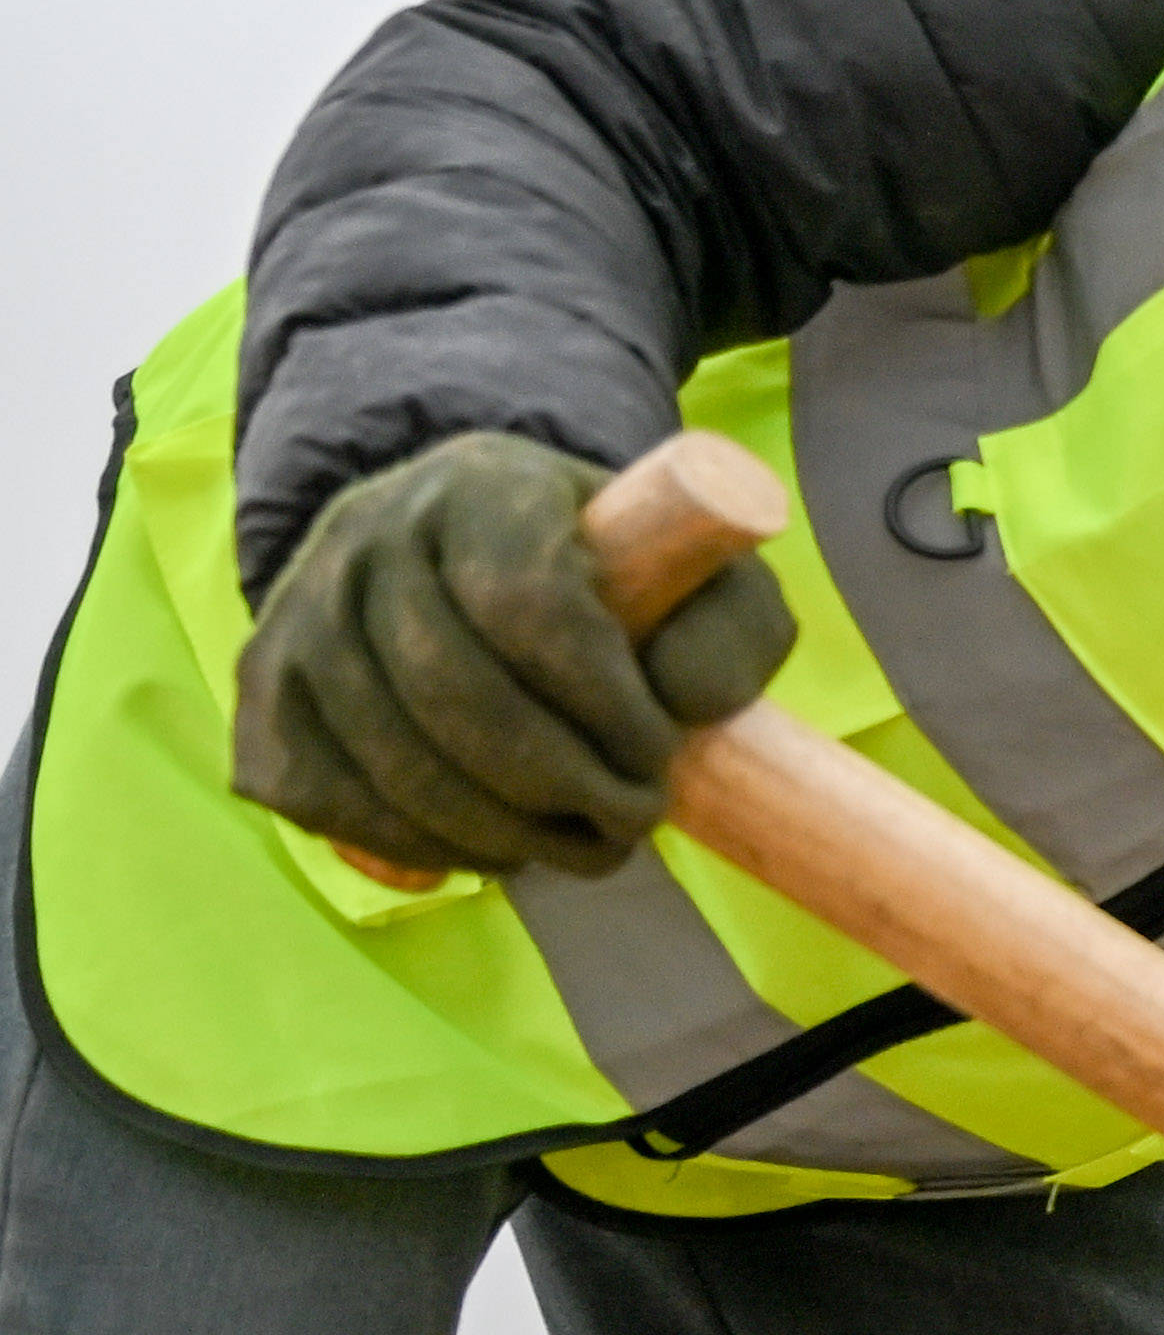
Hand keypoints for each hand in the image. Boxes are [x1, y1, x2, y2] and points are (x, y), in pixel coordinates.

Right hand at [231, 433, 798, 883]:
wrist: (465, 549)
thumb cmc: (610, 573)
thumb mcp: (704, 575)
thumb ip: (728, 628)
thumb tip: (679, 706)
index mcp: (484, 485)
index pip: (527, 603)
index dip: (601, 704)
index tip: (661, 758)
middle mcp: (371, 532)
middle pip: (451, 692)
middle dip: (557, 785)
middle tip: (631, 825)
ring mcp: (299, 606)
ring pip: (386, 755)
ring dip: (495, 832)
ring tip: (577, 849)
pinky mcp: (264, 682)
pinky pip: (322, 792)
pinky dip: (411, 845)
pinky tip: (489, 849)